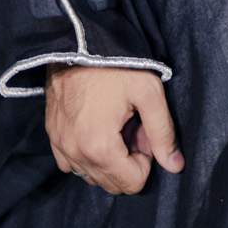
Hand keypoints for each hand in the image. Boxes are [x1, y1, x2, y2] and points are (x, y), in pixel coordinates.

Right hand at [46, 64, 183, 195]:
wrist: (77, 43)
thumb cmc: (116, 65)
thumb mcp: (149, 92)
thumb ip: (163, 132)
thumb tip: (175, 166)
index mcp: (99, 148)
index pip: (132, 183)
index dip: (146, 160)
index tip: (143, 131)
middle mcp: (75, 154)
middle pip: (112, 184)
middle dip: (128, 161)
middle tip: (132, 126)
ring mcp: (60, 147)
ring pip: (92, 176)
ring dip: (109, 159)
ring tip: (116, 124)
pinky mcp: (51, 137)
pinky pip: (72, 164)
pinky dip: (88, 155)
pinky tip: (97, 128)